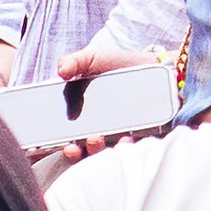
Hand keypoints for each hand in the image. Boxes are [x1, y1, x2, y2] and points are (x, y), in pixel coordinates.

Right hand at [29, 43, 177, 171]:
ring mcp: (117, 135)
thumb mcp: (92, 58)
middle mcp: (96, 129)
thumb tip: (61, 71)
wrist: (153, 66)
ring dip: (96, 150)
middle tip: (73, 146)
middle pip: (82, 149)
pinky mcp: (138, 136)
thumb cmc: (118, 63)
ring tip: (96, 138)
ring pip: (104, 152)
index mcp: (80, 115)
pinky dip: (125, 147)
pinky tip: (124, 139)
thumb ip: (74, 62)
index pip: (64, 133)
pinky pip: (131, 148)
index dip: (57, 142)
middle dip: (75, 151)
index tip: (57, 143)